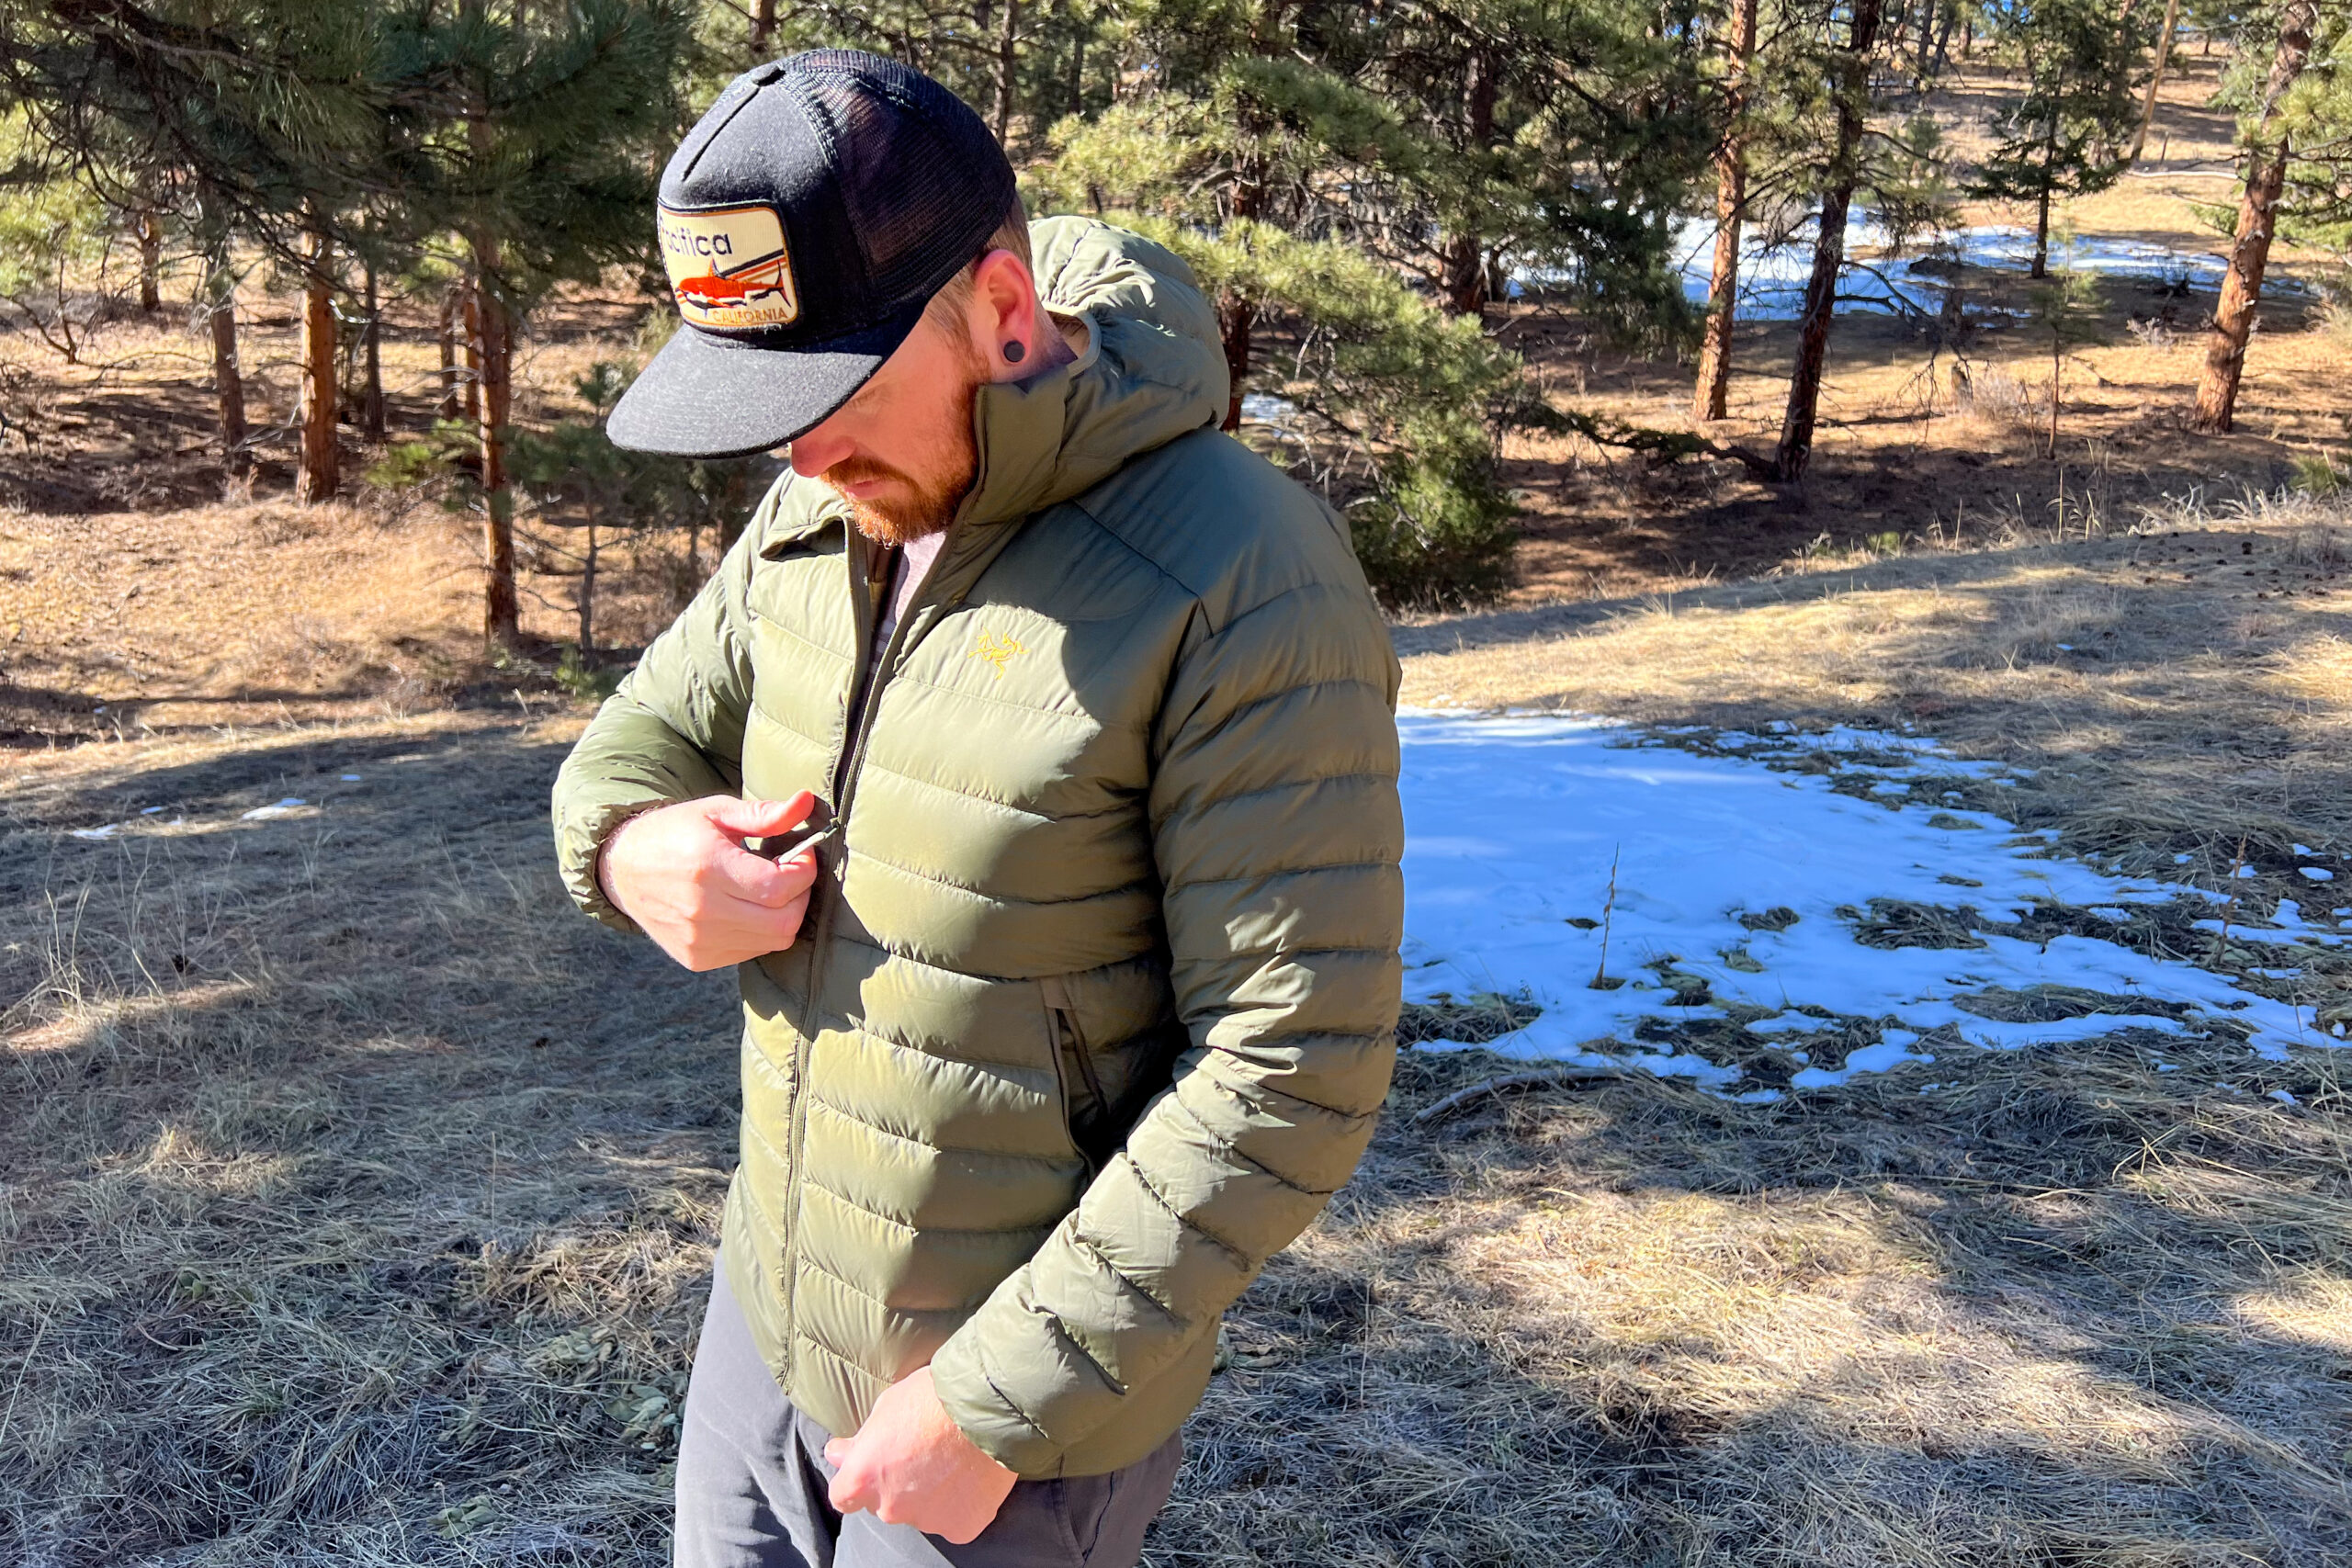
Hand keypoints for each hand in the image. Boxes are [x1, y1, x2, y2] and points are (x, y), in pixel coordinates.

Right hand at [597, 793, 821, 970]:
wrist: (622, 869)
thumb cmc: (674, 833)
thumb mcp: (716, 812)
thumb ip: (764, 813)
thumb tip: (807, 801)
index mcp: (708, 867)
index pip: (780, 886)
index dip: (804, 870)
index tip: (802, 853)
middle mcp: (703, 910)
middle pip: (784, 920)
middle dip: (801, 895)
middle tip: (790, 873)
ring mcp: (698, 940)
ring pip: (774, 940)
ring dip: (783, 914)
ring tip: (767, 889)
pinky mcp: (697, 958)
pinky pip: (751, 951)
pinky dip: (761, 931)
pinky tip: (747, 908)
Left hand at [823, 1366, 1017, 1543]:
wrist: (988, 1403)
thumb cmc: (933, 1395)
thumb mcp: (886, 1406)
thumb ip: (861, 1440)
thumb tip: (837, 1454)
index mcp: (863, 1477)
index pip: (844, 1496)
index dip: (858, 1480)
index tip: (874, 1464)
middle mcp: (889, 1507)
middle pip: (884, 1504)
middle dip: (896, 1485)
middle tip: (922, 1454)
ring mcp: (926, 1521)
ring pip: (921, 1513)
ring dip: (929, 1494)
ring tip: (953, 1461)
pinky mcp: (961, 1527)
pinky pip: (955, 1520)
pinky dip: (960, 1505)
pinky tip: (970, 1478)